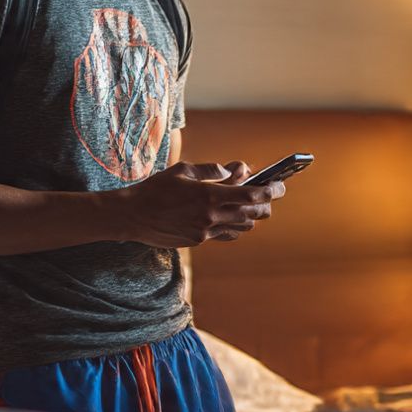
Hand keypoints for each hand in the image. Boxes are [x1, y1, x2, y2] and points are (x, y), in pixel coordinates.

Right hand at [115, 161, 285, 247]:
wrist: (131, 217)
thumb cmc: (155, 189)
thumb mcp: (183, 170)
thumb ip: (211, 170)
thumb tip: (233, 170)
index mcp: (208, 196)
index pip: (250, 195)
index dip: (270, 190)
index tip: (280, 185)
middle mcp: (210, 217)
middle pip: (252, 214)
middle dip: (266, 204)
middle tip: (270, 194)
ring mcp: (205, 232)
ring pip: (242, 227)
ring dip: (249, 215)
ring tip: (249, 203)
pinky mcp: (198, 241)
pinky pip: (225, 234)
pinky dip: (233, 225)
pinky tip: (229, 216)